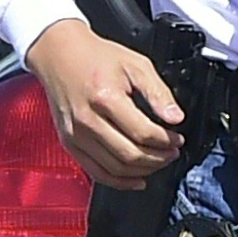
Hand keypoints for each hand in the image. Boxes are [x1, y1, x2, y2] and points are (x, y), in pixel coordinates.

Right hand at [31, 16, 184, 188]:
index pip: (142, 132)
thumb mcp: (135, 65)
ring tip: (158, 162)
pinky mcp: (69, 143)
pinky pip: (96, 172)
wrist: (59, 55)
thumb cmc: (96, 57)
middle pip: (129, 154)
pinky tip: (136, 179)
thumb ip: (158, 92)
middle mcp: (87, 120)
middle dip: (158, 158)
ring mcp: (75, 135)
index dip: (166, 141)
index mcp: (105, 98)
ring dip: (142, 170)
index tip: (178, 139)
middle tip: (172, 153)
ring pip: (115, 168)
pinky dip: (118, 181)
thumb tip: (176, 118)